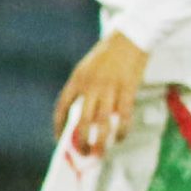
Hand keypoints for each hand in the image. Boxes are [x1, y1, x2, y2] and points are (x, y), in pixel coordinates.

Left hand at [55, 32, 149, 157]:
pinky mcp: (128, 89)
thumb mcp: (87, 67)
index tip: (61, 140)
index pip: (62, 108)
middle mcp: (90, 86)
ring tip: (100, 153)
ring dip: (100, 140)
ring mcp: (109, 89)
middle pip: (82, 120)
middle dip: (81, 140)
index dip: (60, 126)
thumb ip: (83, 88)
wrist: (131, 37)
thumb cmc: (109, 53)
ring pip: (102, 122)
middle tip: (84, 153)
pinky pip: (123, 116)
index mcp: (77, 80)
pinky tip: (121, 138)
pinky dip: (122, 129)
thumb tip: (84, 112)